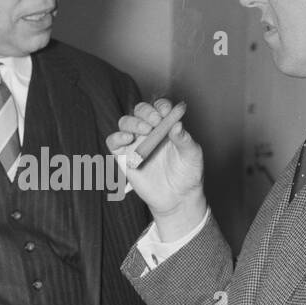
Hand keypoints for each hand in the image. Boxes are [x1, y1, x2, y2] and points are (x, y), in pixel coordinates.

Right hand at [107, 99, 206, 239]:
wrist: (177, 198)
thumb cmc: (187, 173)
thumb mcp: (192, 155)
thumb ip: (184, 139)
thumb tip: (177, 124)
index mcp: (166, 125)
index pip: (160, 107)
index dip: (161, 106)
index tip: (166, 112)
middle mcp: (149, 131)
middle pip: (140, 111)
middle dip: (146, 112)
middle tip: (156, 122)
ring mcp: (135, 143)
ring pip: (125, 122)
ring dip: (133, 123)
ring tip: (146, 131)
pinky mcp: (124, 156)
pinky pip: (113, 142)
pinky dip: (117, 137)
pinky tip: (128, 139)